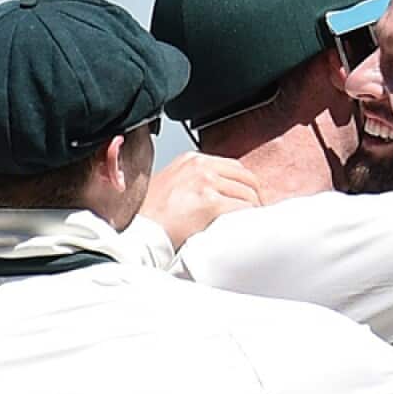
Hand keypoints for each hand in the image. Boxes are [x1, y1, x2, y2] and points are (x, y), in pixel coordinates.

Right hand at [141, 152, 262, 249]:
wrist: (140, 233)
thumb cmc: (149, 217)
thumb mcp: (169, 185)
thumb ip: (193, 183)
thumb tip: (217, 194)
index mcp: (190, 160)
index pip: (232, 166)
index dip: (242, 185)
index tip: (245, 198)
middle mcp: (199, 166)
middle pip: (245, 177)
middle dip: (252, 196)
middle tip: (252, 214)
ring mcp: (206, 183)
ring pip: (248, 193)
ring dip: (251, 210)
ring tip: (248, 224)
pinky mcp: (210, 203)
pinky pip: (243, 209)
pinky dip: (248, 220)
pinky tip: (243, 229)